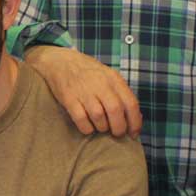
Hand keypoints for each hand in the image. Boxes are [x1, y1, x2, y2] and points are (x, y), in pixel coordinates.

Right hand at [25, 45, 141, 137]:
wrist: (61, 61)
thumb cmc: (88, 73)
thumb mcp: (108, 76)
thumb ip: (120, 94)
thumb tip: (134, 118)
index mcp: (114, 79)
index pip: (131, 103)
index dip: (135, 122)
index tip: (133, 134)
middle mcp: (100, 84)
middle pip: (115, 111)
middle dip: (118, 128)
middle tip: (116, 133)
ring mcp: (84, 91)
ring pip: (99, 117)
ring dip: (102, 128)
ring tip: (100, 127)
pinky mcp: (69, 98)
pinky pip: (81, 120)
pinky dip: (87, 128)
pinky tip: (88, 126)